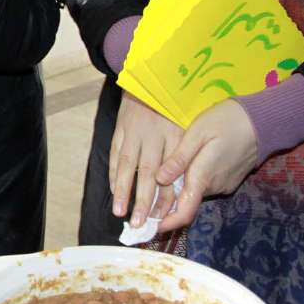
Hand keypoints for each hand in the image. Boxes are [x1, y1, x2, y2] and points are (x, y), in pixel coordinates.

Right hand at [110, 94, 183, 228]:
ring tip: (119, 212)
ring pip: (128, 165)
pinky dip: (114, 174)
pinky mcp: (121, 129)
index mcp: (177, 136)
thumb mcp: (189, 128)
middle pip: (149, 172)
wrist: (153, 80)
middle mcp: (155, 135)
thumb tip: (183, 191)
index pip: (173, 172)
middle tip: (140, 223)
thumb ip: (186, 157)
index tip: (164, 219)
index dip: (168, 197)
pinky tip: (113, 192)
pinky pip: (116, 154)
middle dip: (143, 200)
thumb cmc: (175, 110)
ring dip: (123, 190)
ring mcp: (135, 132)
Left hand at [155, 99, 259, 232]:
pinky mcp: (230, 181)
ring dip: (183, 187)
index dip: (168, 223)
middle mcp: (215, 186)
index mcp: (203, 176)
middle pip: (187, 202)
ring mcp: (224, 185)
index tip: (152, 227)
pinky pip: (208, 185)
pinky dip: (196, 181)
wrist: (264, 121)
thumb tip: (159, 178)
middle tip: (151, 193)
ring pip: (197, 192)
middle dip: (170, 201)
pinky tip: (190, 165)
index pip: (185, 211)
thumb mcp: (198, 132)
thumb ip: (180, 158)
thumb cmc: (228, 121)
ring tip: (168, 173)